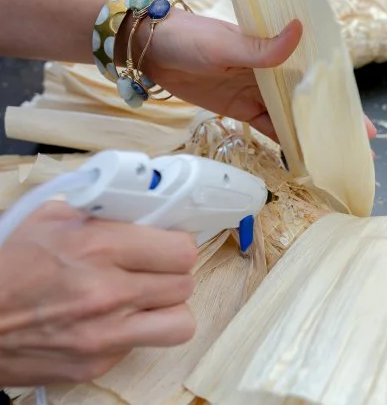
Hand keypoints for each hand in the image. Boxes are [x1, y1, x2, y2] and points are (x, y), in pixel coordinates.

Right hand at [0, 201, 197, 385]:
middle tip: (155, 270)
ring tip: (148, 300)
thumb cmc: (6, 268)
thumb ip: (100, 210)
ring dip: (169, 309)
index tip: (170, 245)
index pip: (181, 250)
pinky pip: (143, 345)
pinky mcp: (97, 363)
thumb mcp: (48, 220)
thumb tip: (140, 207)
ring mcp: (105, 334)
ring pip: (180, 323)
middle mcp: (107, 293)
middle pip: (185, 284)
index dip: (179, 245)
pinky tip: (111, 320)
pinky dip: (134, 332)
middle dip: (173, 274)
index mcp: (98, 247)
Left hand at [117, 11, 377, 141]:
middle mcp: (273, 73)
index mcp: (276, 51)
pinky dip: (285, 143)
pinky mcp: (243, 109)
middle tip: (360, 146)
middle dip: (334, 122)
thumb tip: (299, 33)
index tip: (361, 118)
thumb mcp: (224, 44)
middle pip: (311, 101)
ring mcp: (259, 93)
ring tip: (336, 157)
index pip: (316, 74)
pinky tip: (302, 158)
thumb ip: (261, 48)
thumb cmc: (189, 38)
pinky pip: (269, 129)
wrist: (151, 51)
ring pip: (293, 118)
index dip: (339, 96)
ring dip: (313, 136)